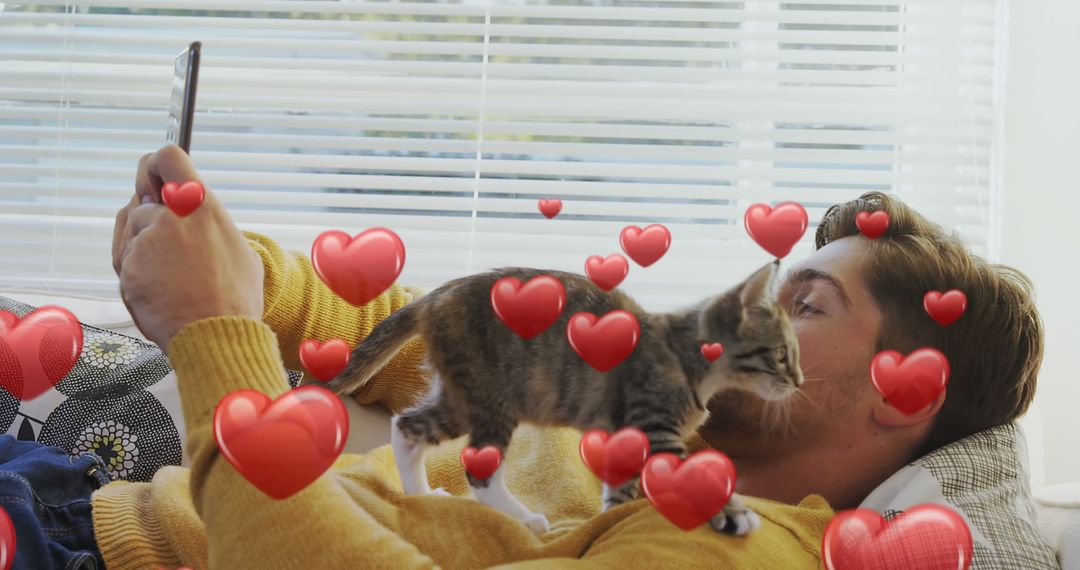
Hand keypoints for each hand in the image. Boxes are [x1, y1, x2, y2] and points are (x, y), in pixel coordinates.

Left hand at [112, 144, 263, 349]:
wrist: (215, 335)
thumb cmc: (232, 299)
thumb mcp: (239, 250)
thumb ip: (210, 224)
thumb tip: (199, 220)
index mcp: (202, 204)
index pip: (168, 157)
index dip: (154, 166)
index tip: (153, 182)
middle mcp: (171, 215)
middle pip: (141, 202)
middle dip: (149, 223)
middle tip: (168, 250)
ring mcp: (147, 240)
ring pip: (131, 232)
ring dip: (141, 249)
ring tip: (170, 278)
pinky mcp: (129, 265)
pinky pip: (125, 259)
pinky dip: (136, 273)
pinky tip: (158, 290)